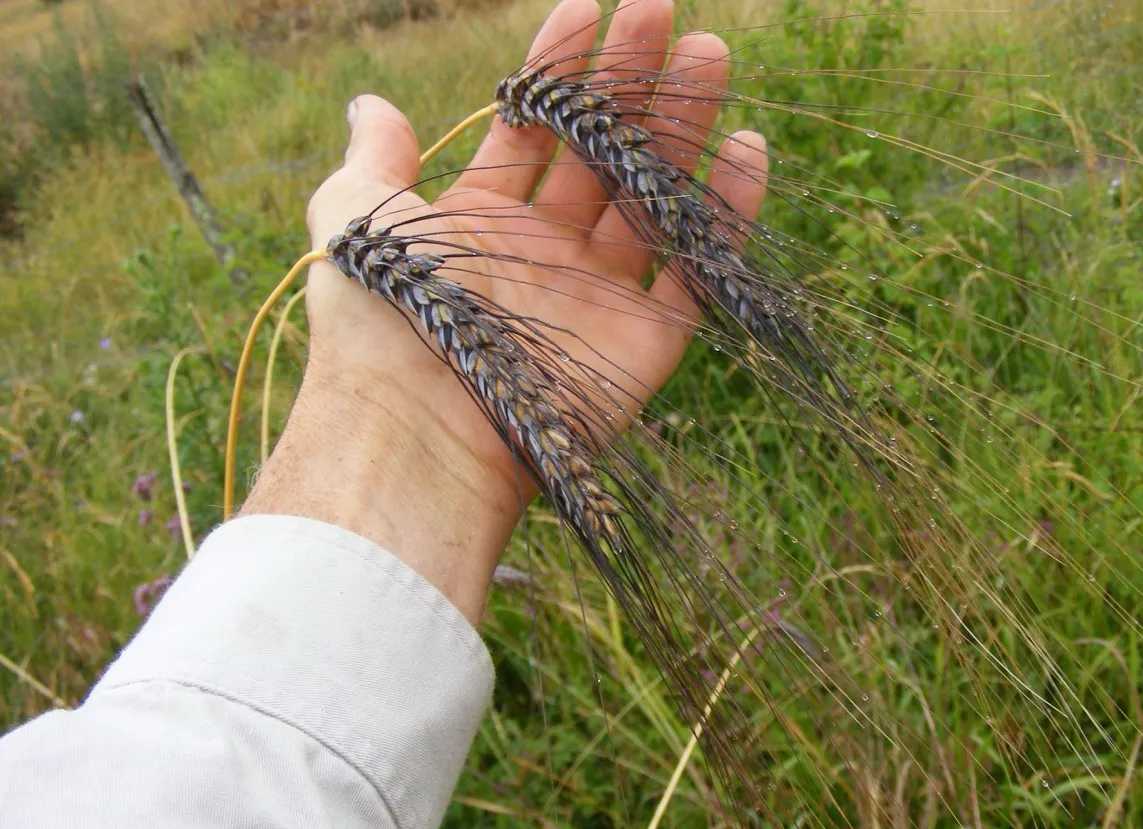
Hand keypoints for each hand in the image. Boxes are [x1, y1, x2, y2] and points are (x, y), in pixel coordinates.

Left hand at [243, 0, 767, 622]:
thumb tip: (371, 101)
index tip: (589, 8)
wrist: (421, 431)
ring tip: (712, 54)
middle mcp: (544, 256)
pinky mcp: (646, 345)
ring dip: (683, 129)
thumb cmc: (378, 322)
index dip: (557, 70)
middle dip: (632, 85)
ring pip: (653, 198)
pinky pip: (700, 273)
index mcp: (479, 225)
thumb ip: (371, 160)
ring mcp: (599, 298)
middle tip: (666, 15)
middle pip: (600, 155)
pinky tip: (747, 150)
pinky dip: (727, 217)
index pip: (530, 132)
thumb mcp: (354, 220)